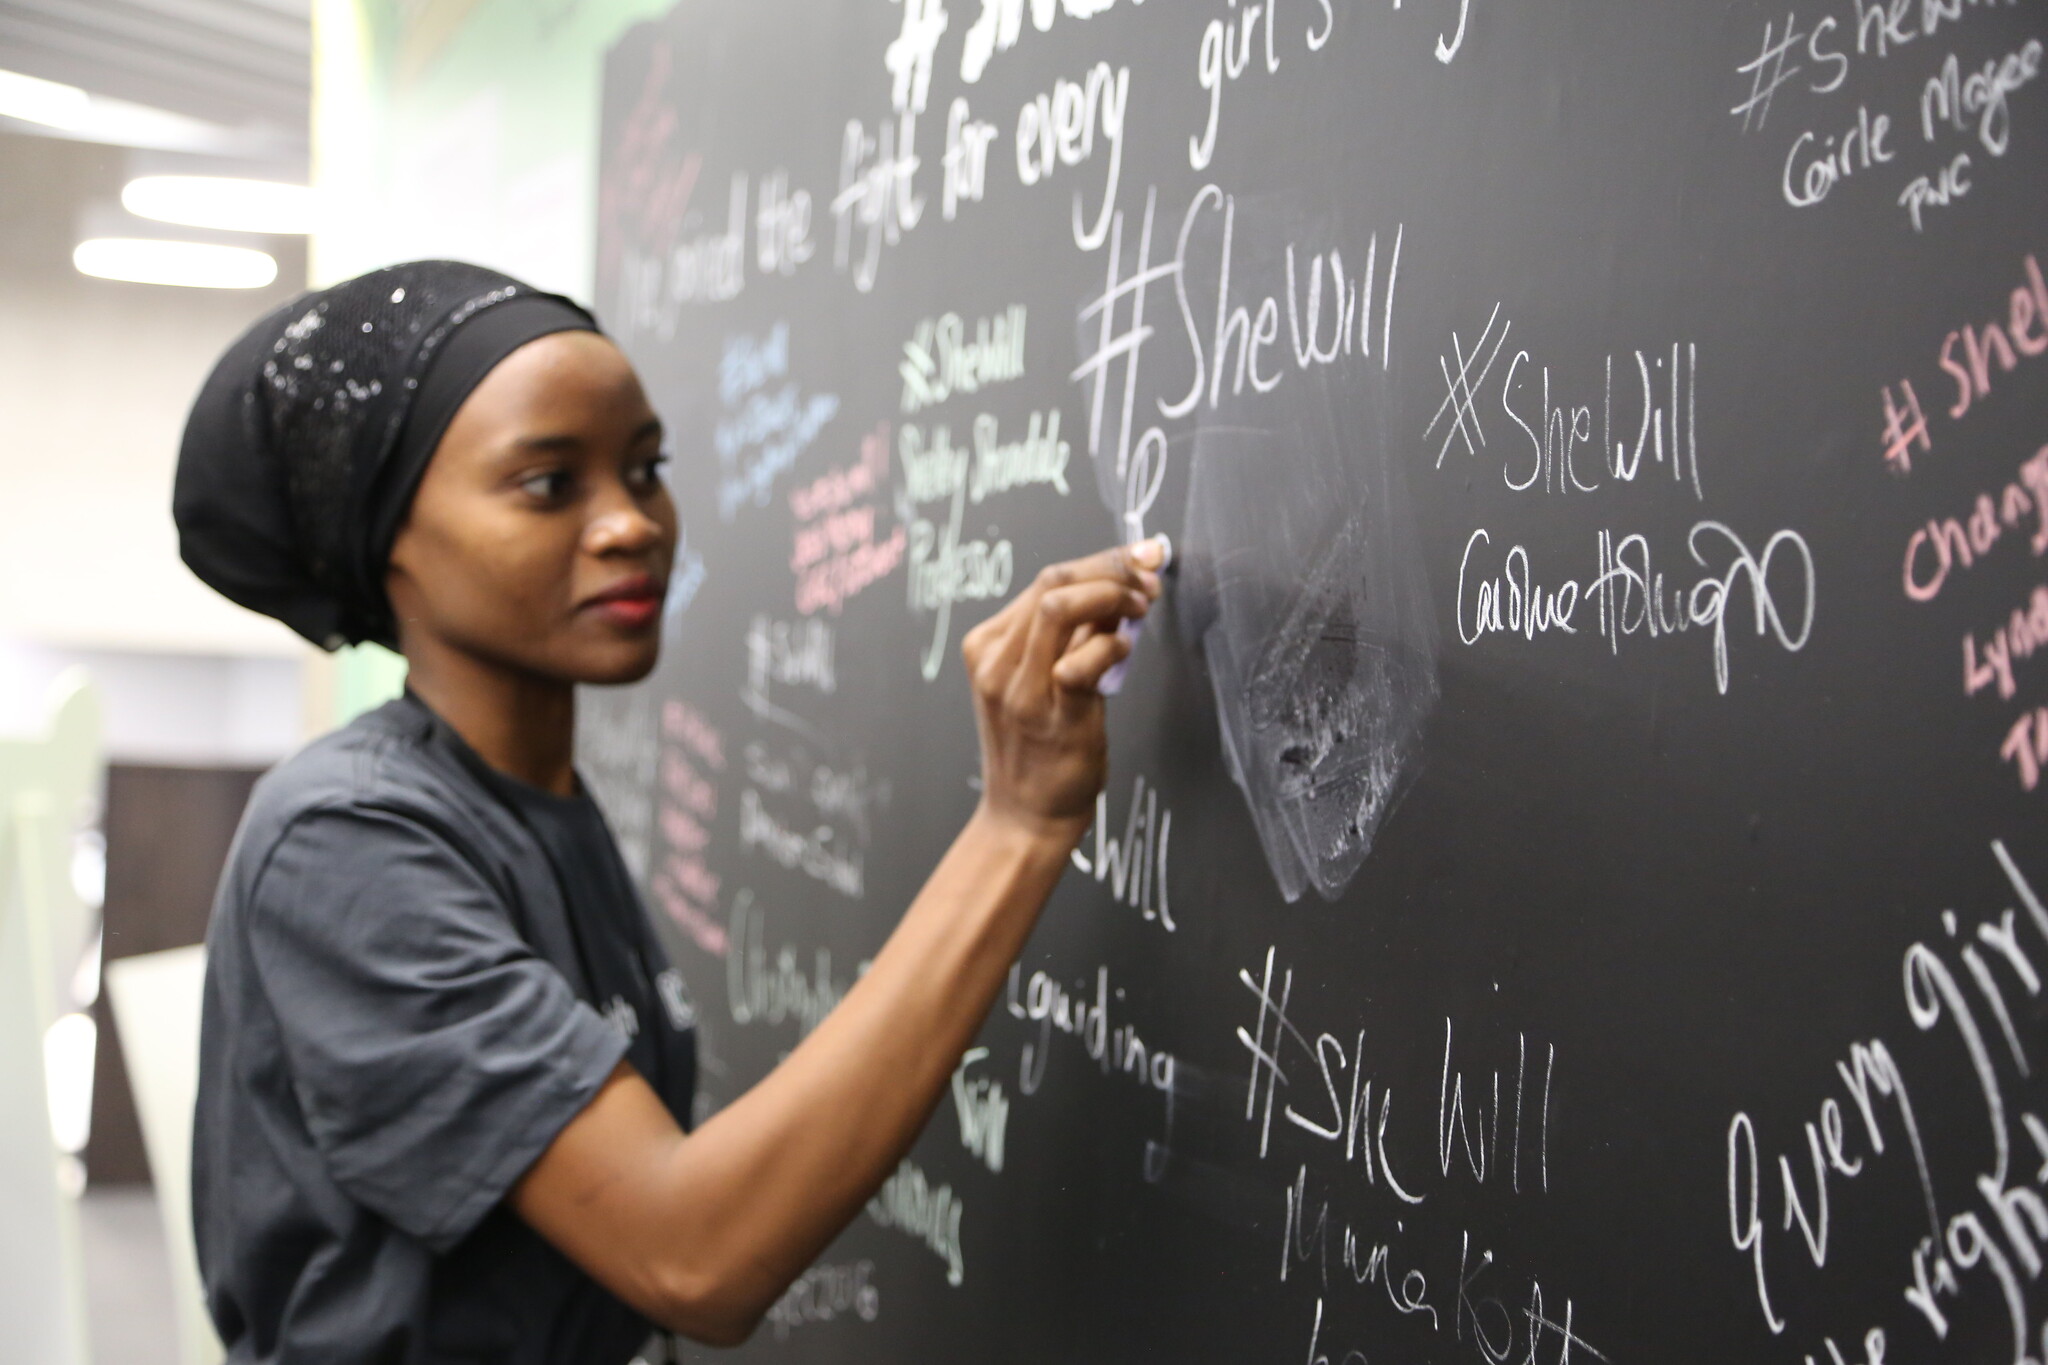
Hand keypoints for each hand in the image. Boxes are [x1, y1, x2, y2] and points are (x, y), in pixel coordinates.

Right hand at [960, 540, 1164, 841]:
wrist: (1025, 816)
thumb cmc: (1041, 747)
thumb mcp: (1042, 679)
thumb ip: (1073, 636)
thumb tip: (1121, 587)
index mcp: (988, 644)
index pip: (1047, 579)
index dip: (1103, 560)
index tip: (1142, 557)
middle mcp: (996, 660)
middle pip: (1054, 581)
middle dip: (1112, 570)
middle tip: (1149, 581)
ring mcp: (1019, 688)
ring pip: (1061, 606)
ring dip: (1113, 596)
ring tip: (1140, 609)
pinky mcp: (1050, 714)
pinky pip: (1083, 659)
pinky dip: (1112, 645)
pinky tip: (1125, 650)